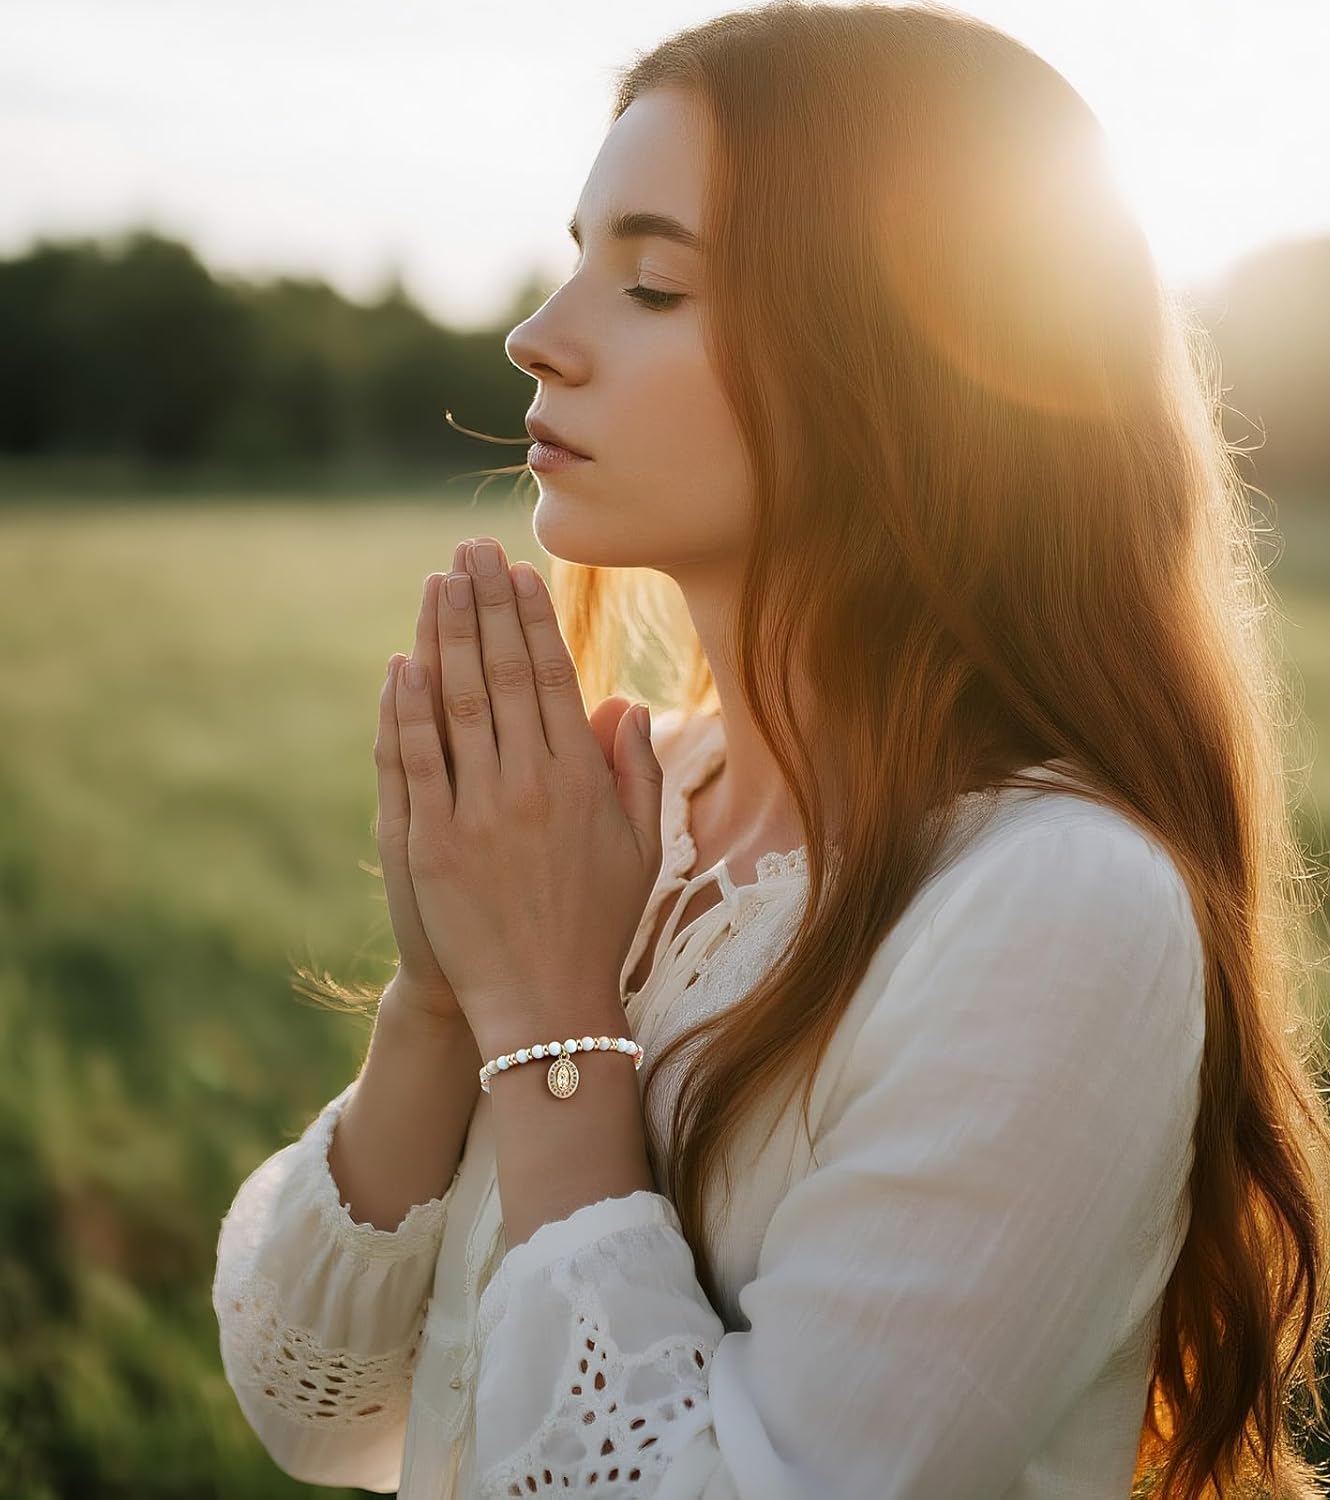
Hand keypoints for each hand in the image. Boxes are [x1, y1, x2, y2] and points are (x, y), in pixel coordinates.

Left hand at [390, 536, 663, 1057]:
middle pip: (502, 674)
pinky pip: (416, 761)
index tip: (518, 574)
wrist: (545, 1001)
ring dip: (444, 636)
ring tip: (437, 582)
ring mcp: (477, 812)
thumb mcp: (641, 847)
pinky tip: (402, 663)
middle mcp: (530, 784)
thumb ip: (634, 770)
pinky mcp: (432, 842)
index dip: (532, 620)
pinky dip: (407, 709)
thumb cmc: (599, 923)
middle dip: (486, 604)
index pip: (552, 678)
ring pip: (457, 703)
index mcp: (581, 780)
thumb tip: (624, 702)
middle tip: (471, 549)